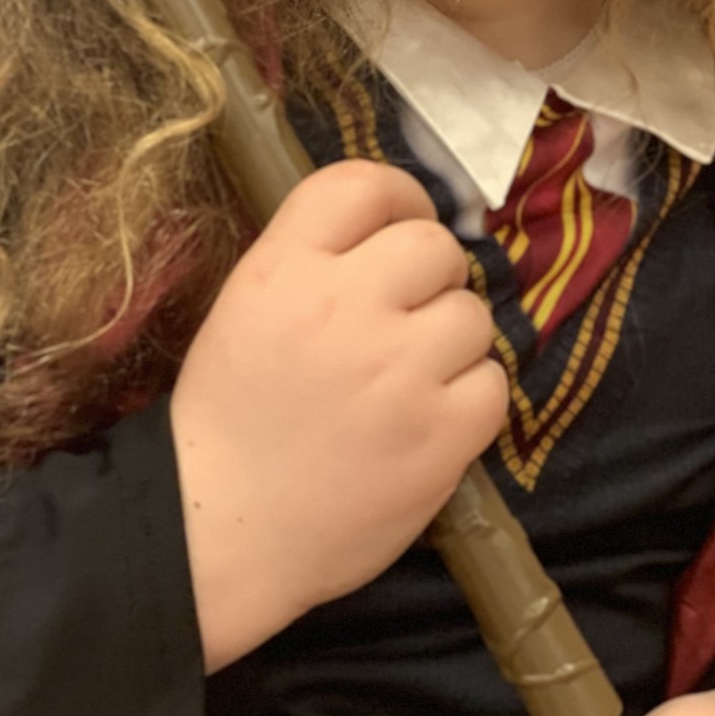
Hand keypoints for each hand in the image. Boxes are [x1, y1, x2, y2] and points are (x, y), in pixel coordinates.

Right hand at [169, 158, 507, 670]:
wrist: (220, 531)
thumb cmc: (229, 417)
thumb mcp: (245, 307)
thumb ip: (311, 260)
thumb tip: (391, 229)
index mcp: (283, 267)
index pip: (363, 184)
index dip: (397, 196)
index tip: (399, 224)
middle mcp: (344, 305)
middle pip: (434, 245)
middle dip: (429, 276)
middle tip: (404, 315)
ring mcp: (398, 372)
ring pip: (474, 315)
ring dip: (451, 340)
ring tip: (411, 376)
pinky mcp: (440, 437)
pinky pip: (494, 384)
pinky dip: (471, 398)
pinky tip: (430, 417)